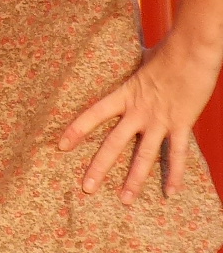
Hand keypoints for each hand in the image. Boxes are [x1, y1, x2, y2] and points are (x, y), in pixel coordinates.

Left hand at [59, 37, 222, 201]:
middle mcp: (138, 111)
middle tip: (87, 189)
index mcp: (125, 94)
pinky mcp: (181, 124)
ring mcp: (160, 120)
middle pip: (114, 143)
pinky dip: (175, 174)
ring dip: (134, 180)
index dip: (76, 130)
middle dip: (99, 167)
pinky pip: (176, 154)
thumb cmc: (169, 51)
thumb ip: (135, 66)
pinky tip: (170, 193)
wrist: (192, 51)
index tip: (60, 146)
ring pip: (144, 156)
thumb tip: (136, 55)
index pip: (93, 115)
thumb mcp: (143, 59)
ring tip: (125, 200)